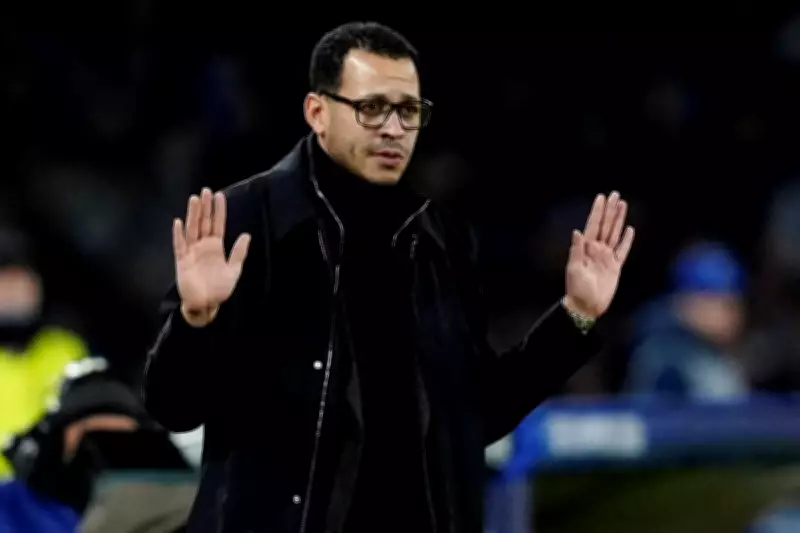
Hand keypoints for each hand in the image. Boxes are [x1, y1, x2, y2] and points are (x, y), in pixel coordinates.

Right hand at [173, 188, 250, 324]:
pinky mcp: (182, 261)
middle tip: (205, 191)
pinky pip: (179, 245)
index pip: (217, 224)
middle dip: (205, 207)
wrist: (206, 305)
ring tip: (195, 199)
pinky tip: (179, 222)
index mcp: (216, 247)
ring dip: (193, 215)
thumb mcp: (234, 271)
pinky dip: (179, 234)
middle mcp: (203, 246)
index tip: (219, 195)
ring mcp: (191, 252)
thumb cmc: (220, 290)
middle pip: (204, 223)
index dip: (219, 211)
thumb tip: (246, 235)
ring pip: (192, 229)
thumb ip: (239, 253)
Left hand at [564, 191, 634, 318]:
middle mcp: (597, 250)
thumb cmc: (577, 289)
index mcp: (586, 248)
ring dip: (618, 219)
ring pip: (615, 233)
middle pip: (606, 225)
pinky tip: (629, 229)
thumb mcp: (574, 269)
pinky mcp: (615, 267)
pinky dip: (627, 240)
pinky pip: (623, 250)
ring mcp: (607, 257)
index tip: (601, 197)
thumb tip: (577, 232)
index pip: (593, 225)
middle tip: (615, 194)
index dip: (597, 211)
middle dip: (610, 210)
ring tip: (622, 204)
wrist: (586, 306)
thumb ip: (576, 250)